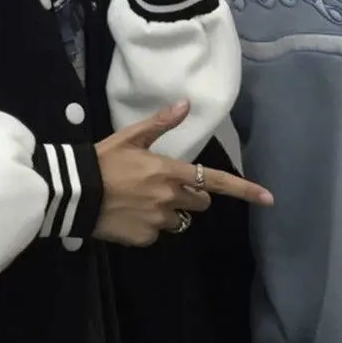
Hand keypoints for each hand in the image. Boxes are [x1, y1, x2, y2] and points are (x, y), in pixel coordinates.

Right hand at [94, 101, 273, 247]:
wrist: (72, 193)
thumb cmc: (101, 160)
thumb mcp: (130, 137)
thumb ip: (160, 125)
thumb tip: (185, 105)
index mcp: (170, 171)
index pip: (215, 181)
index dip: (245, 190)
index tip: (268, 198)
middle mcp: (170, 198)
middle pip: (200, 202)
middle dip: (191, 196)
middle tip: (165, 186)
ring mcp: (158, 221)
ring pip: (178, 220)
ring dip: (169, 212)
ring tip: (141, 201)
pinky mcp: (144, 238)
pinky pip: (156, 233)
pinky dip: (147, 226)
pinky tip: (128, 215)